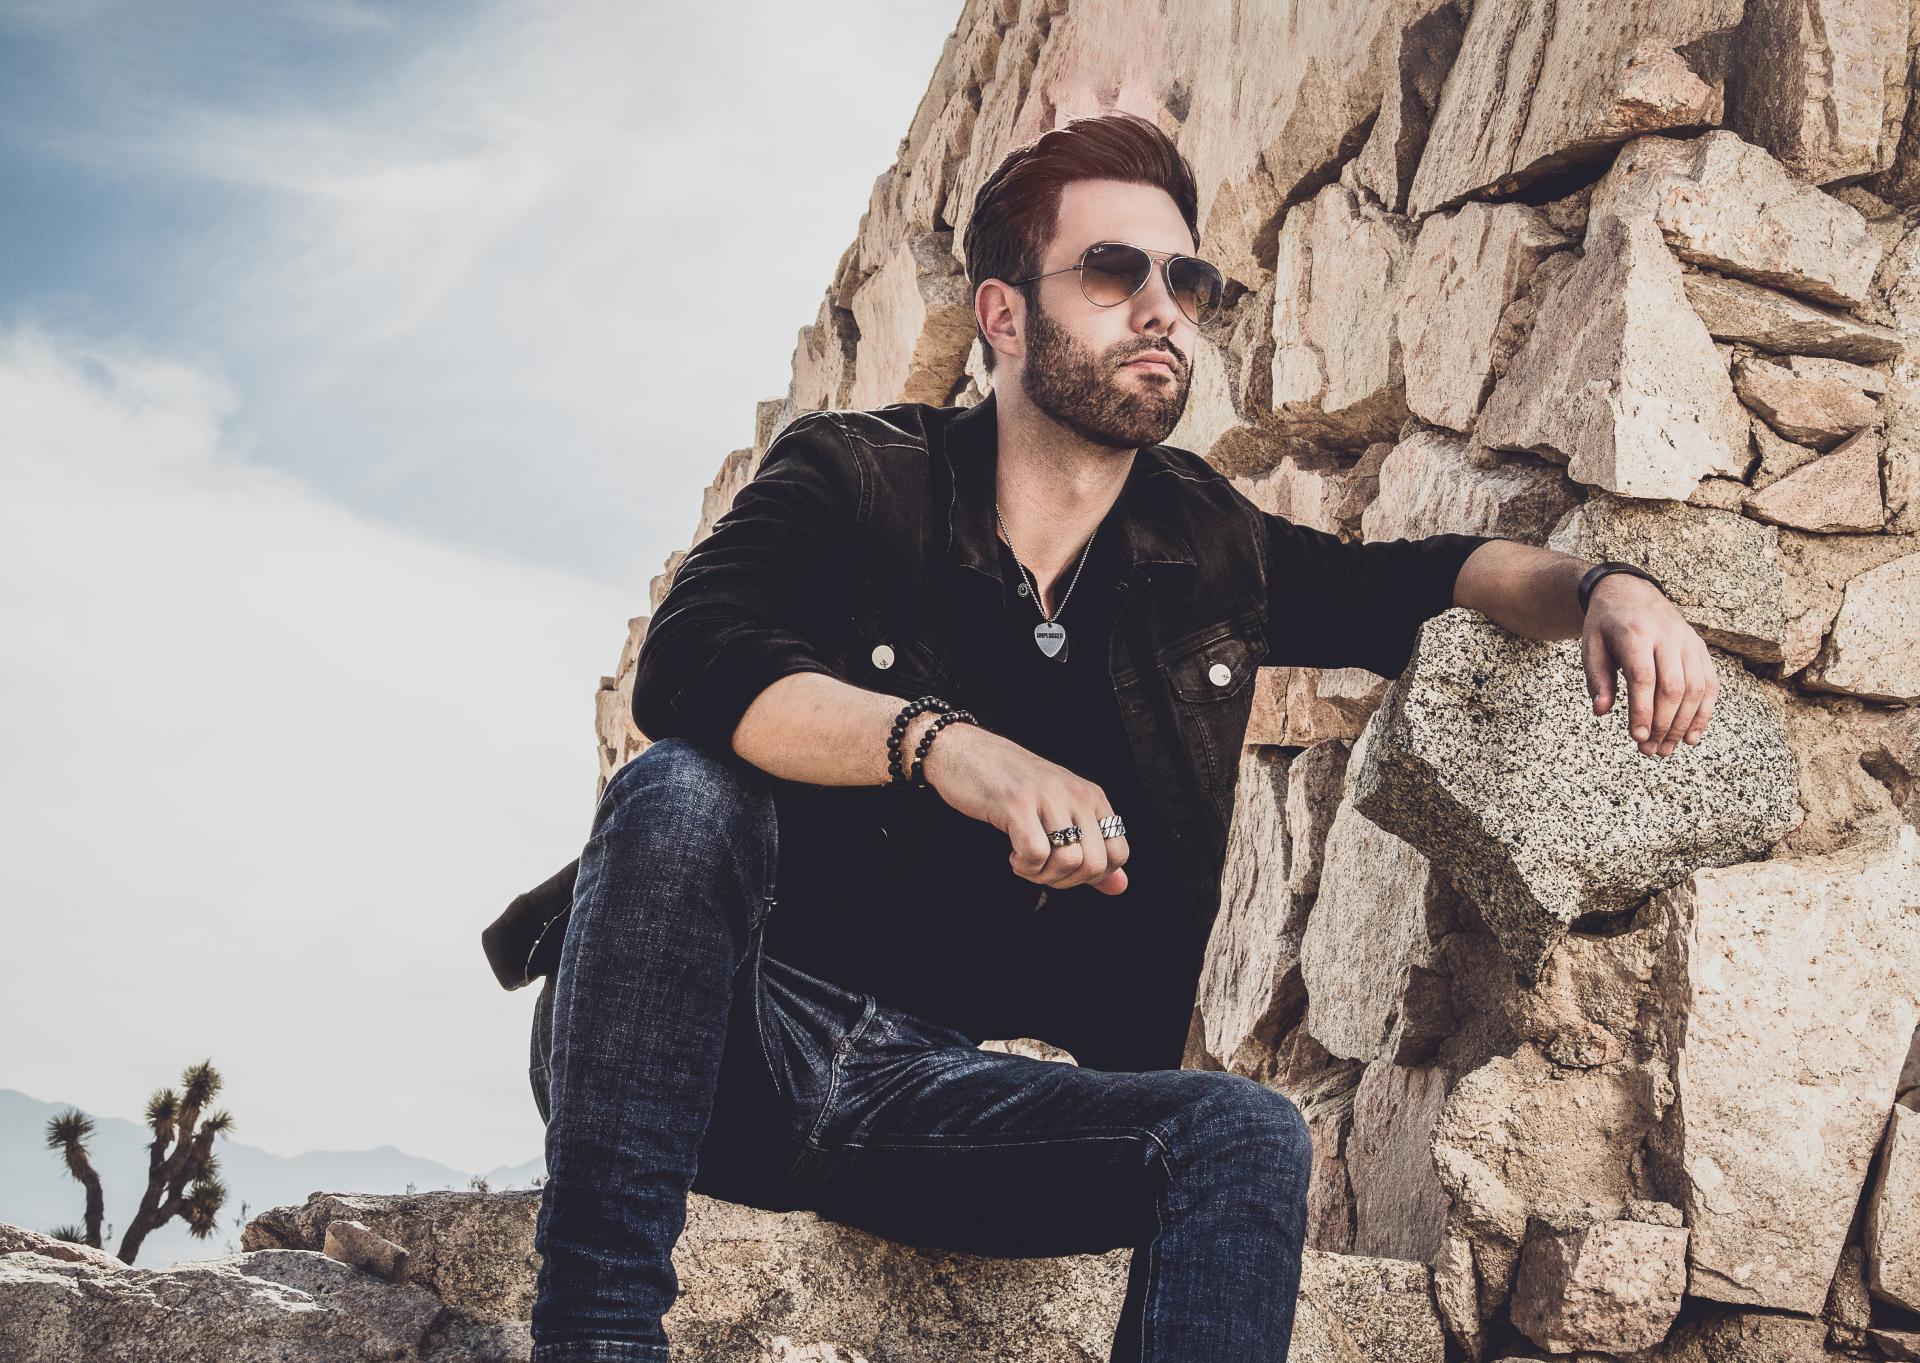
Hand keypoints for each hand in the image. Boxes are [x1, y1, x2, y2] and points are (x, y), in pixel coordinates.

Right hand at [918, 722, 1130, 894]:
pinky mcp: (1016, 804)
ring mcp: (1047, 797)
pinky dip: (1024, 867)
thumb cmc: (1010, 786)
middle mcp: (1076, 793)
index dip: (1093, 876)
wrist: (964, 751)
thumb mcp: (1059, 814)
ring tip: (1025, 860)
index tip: (1064, 867)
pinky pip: (1035, 855)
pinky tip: (1012, 854)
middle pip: (1095, 864)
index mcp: (1091, 796)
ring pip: (1069, 861)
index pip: (1119, 853)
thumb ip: (1091, 851)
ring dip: (1043, 875)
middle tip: (1041, 868)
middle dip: (1066, 881)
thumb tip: (1120, 888)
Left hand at [1580, 575, 1717, 756]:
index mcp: (1635, 634)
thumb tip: (1601, 712)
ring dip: (1683, 724)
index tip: (1637, 737)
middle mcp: (1667, 636)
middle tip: (1651, 751)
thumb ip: (1597, 679)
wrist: (1630, 591)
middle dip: (1664, 724)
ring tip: (1667, 749)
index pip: (1644, 677)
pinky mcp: (1700, 648)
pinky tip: (1691, 736)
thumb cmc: (1606, 625)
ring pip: (1695, 688)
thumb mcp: (1591, 647)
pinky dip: (1703, 712)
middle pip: (1673, 687)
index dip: (1642, 710)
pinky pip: (1709, 683)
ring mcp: (1688, 642)